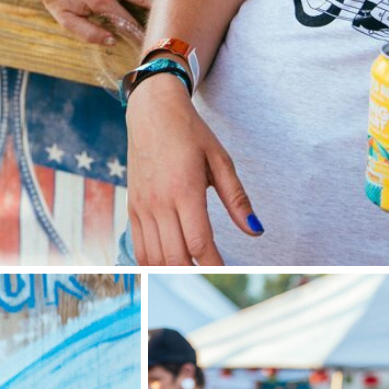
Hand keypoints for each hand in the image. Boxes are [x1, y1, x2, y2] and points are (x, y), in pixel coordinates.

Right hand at [125, 75, 260, 263]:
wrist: (151, 111)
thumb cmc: (190, 133)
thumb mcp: (220, 160)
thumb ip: (237, 200)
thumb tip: (256, 231)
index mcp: (184, 189)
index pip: (199, 241)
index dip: (214, 264)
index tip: (228, 274)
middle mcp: (159, 201)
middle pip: (174, 256)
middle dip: (195, 272)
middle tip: (213, 276)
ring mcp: (141, 206)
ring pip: (153, 257)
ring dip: (173, 270)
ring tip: (193, 272)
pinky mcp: (132, 208)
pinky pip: (139, 248)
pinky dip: (154, 263)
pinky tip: (170, 264)